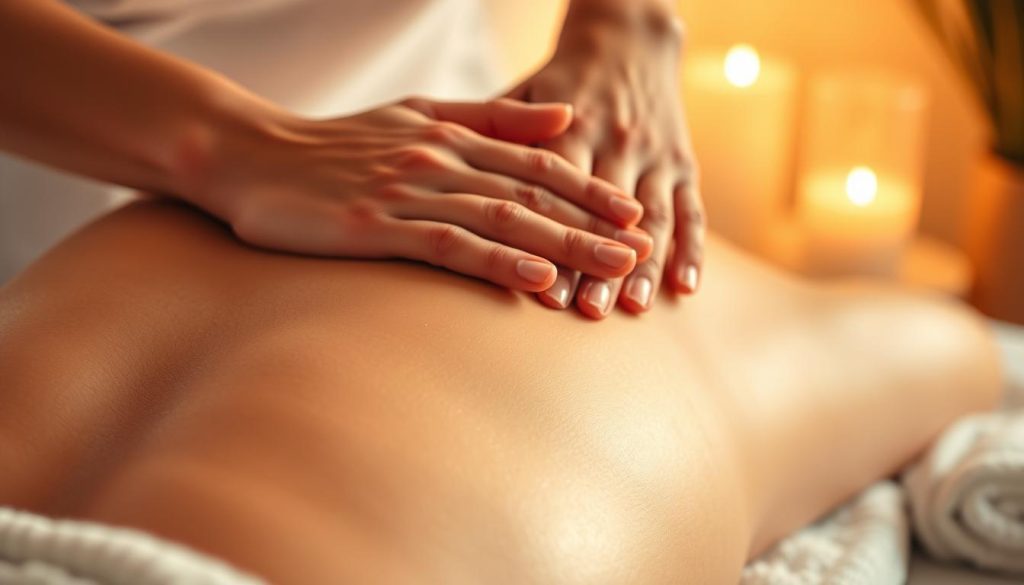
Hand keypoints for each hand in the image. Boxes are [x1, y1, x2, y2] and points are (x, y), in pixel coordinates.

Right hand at [184, 97, 654, 291]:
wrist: (250, 155)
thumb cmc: (335, 144)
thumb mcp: (416, 116)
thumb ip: (490, 119)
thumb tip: (562, 115)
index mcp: (450, 136)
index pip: (535, 163)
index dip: (588, 187)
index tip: (634, 211)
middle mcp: (438, 159)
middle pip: (532, 192)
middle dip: (594, 222)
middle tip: (643, 248)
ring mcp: (408, 192)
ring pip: (503, 218)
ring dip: (564, 243)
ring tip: (614, 267)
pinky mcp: (376, 227)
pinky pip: (449, 244)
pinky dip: (498, 259)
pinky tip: (538, 278)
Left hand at [506, 11, 703, 317]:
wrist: (627, 40)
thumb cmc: (559, 80)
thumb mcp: (523, 93)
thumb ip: (496, 136)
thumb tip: (450, 174)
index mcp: (573, 126)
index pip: (562, 191)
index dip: (554, 237)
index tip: (544, 282)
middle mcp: (618, 141)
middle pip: (609, 211)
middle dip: (600, 261)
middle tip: (589, 310)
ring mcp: (655, 155)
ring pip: (654, 215)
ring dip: (646, 264)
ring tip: (633, 307)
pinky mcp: (683, 163)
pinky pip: (692, 210)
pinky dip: (693, 249)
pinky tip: (685, 287)